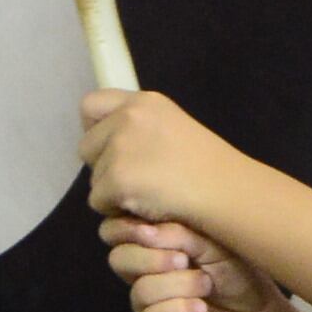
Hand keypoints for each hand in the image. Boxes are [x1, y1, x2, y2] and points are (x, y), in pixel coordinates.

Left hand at [79, 88, 237, 227]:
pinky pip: (98, 201)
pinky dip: (116, 209)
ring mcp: (120, 149)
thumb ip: (140, 126)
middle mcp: (127, 118)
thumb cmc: (206, 166)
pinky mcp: (117, 180)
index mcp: (143, 102)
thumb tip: (107, 139)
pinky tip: (145, 206)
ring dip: (112, 190)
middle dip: (102, 165)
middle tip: (134, 178)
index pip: (91, 104)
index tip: (107, 146)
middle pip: (86, 146)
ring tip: (147, 193)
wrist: (225, 191)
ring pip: (93, 178)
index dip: (94, 128)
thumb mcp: (171, 126)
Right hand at [103, 216, 288, 311]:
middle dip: (153, 257)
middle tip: (186, 261)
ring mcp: (147, 308)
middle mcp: (143, 276)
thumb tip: (146, 231)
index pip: (114, 232)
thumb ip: (178, 233)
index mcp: (152, 247)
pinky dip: (179, 311)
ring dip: (179, 286)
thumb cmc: (238, 277)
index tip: (152, 228)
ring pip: (141, 291)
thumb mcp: (212, 245)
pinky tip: (200, 310)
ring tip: (206, 288)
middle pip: (119, 259)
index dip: (126, 228)